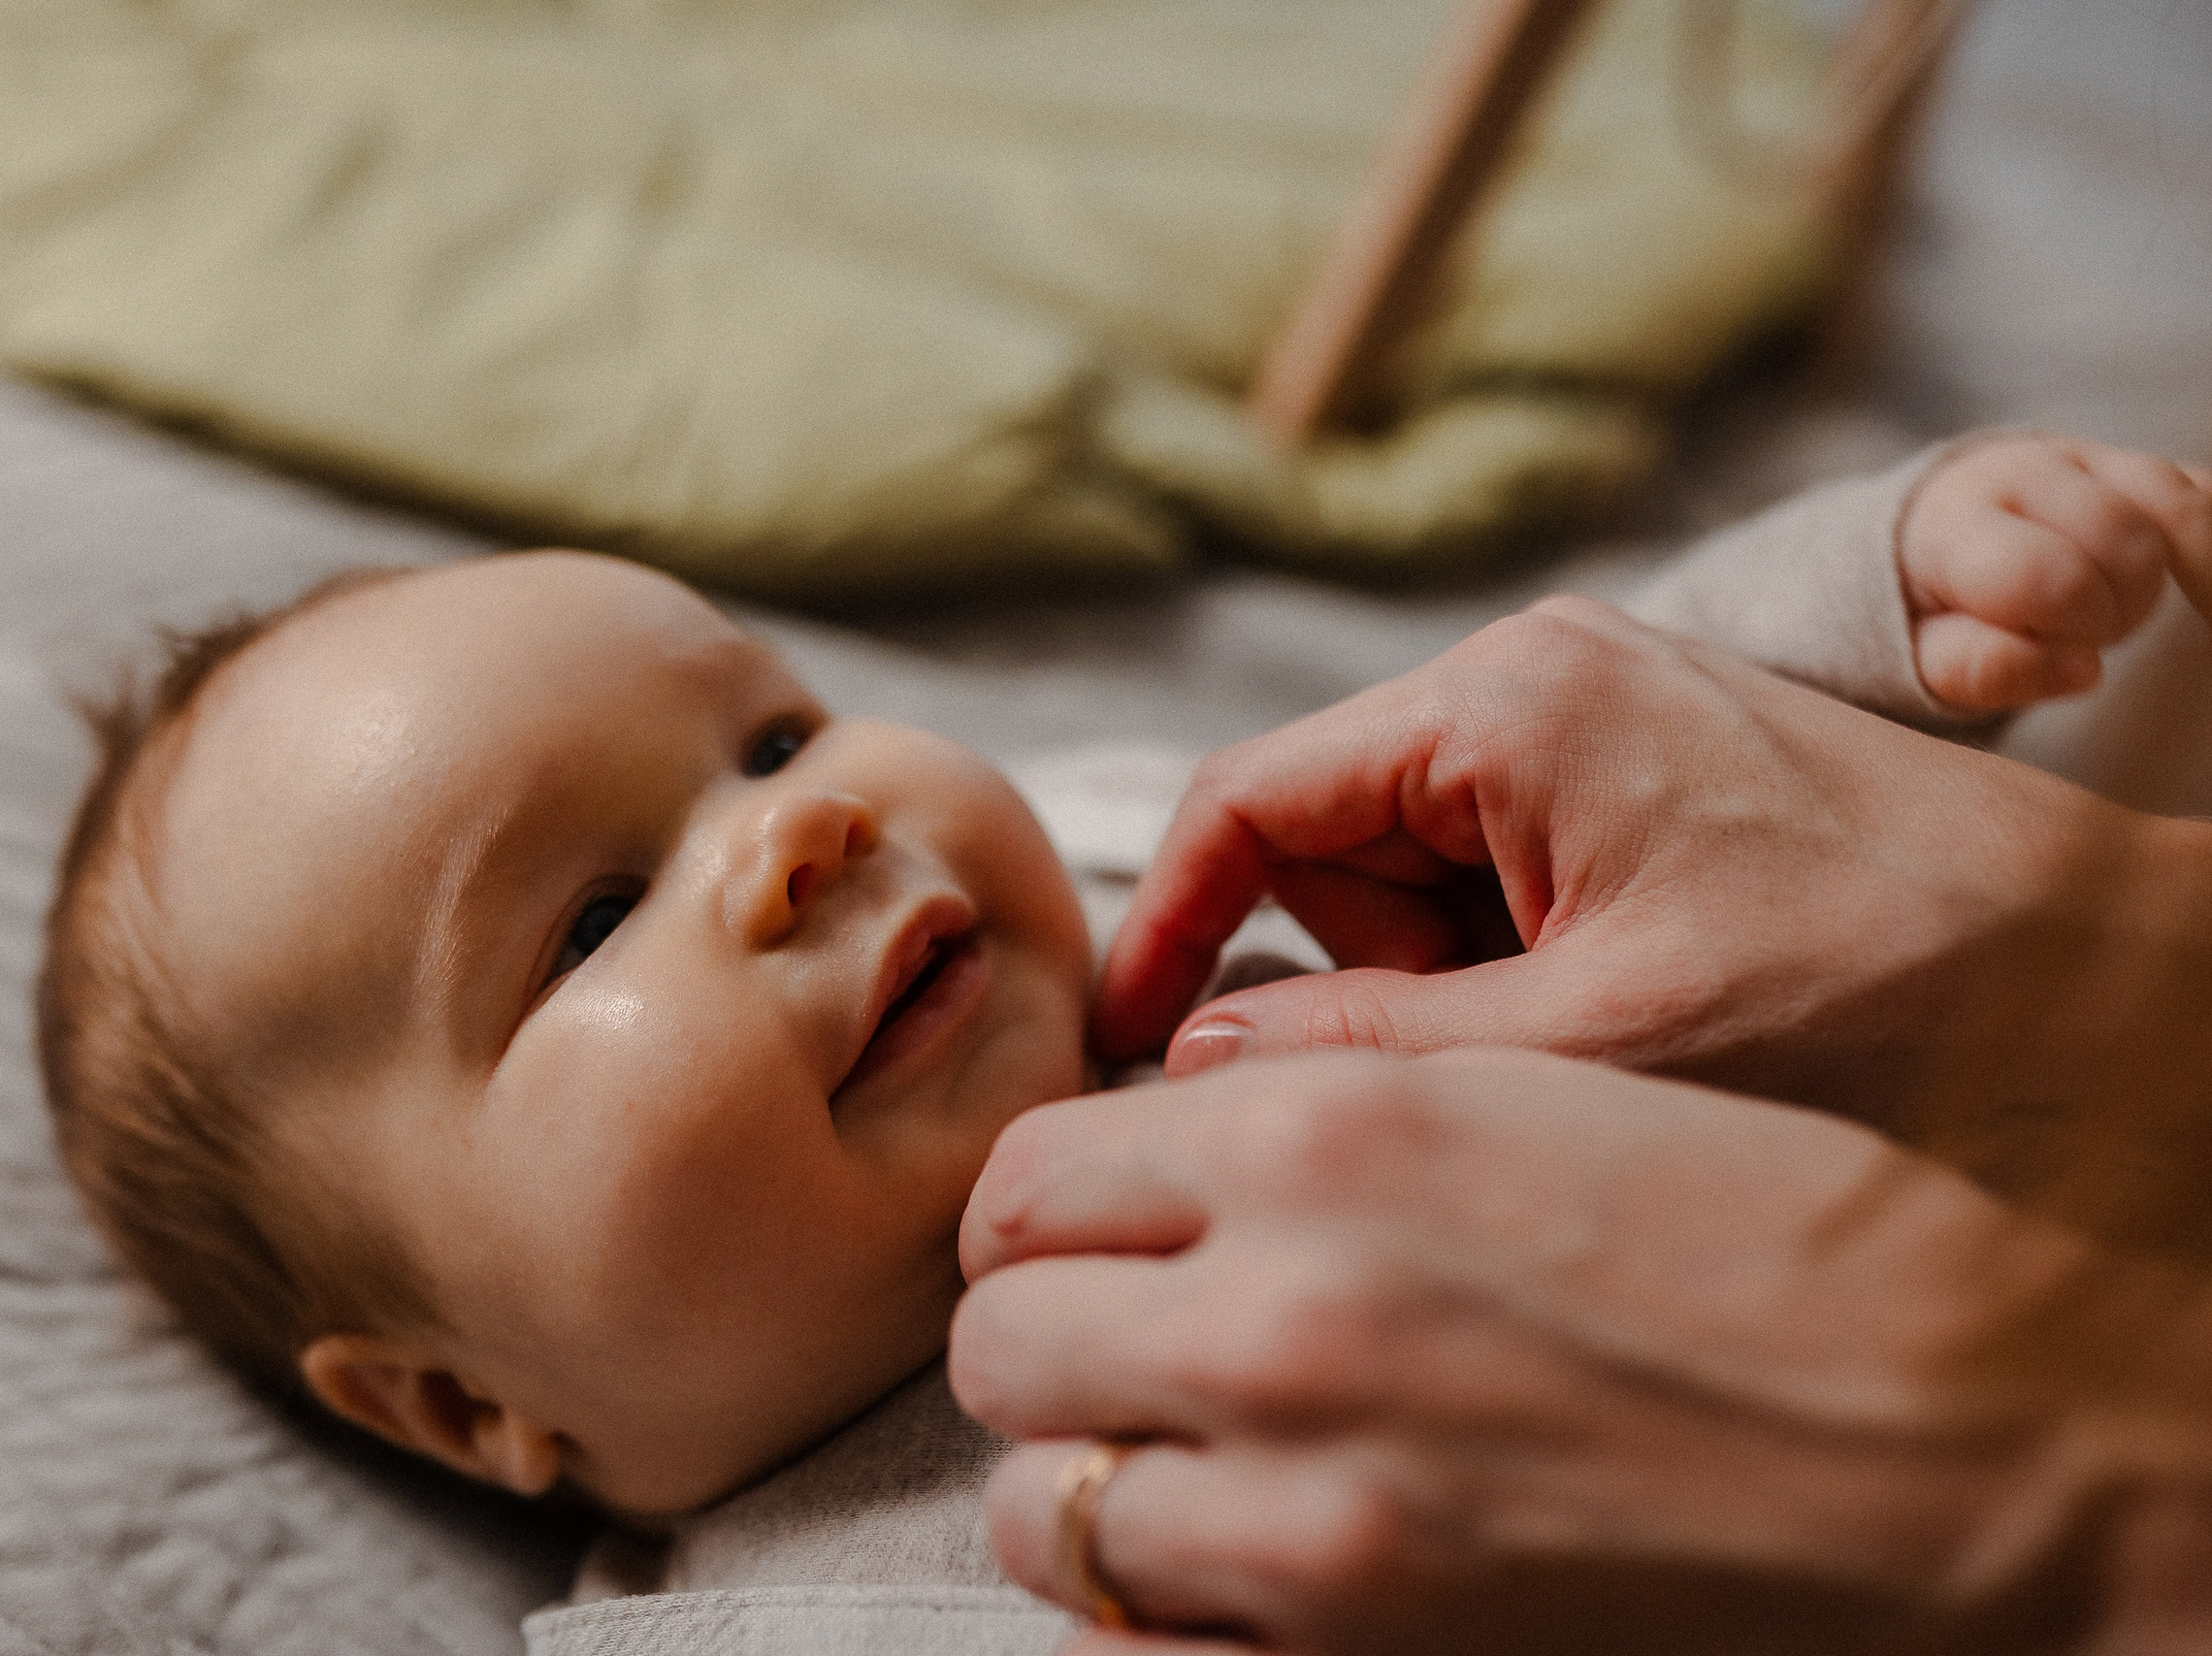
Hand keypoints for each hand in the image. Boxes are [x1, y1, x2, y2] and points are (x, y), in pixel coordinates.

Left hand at [952, 1050, 2211, 1653]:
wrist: (1980, 1437)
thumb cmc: (1784, 1250)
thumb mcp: (1517, 1104)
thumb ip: (1308, 1126)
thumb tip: (1153, 1162)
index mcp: (1322, 1144)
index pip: (1033, 1176)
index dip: (1048, 1211)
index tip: (1083, 1231)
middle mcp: (1282, 1322)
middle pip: (1003, 1341)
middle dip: (1047, 1339)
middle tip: (1117, 1347)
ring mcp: (1310, 1517)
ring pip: (1038, 1513)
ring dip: (1086, 1488)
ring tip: (1175, 1471)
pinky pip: (1139, 1653)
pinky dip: (1156, 1618)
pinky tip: (1233, 1575)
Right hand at [1091, 599, 2211, 1184]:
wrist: (2111, 980)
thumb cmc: (1883, 989)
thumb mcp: (1598, 1044)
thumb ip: (1374, 1055)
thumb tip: (1200, 1061)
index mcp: (1509, 701)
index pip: (1252, 797)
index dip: (1174, 925)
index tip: (1129, 1043)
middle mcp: (1538, 680)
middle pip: (1332, 841)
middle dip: (1356, 976)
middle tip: (1466, 1075)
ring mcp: (1594, 723)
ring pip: (1416, 872)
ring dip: (1443, 987)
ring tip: (1575, 1050)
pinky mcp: (1641, 775)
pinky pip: (1503, 876)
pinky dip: (1514, 971)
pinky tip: (1608, 1028)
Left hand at [1900, 436, 2211, 711]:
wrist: (1937, 537)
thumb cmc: (1937, 609)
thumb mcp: (1929, 652)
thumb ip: (1980, 668)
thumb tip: (2081, 672)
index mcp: (1956, 521)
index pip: (2043, 574)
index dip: (2066, 629)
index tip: (2057, 652)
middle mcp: (2025, 471)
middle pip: (2122, 541)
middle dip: (2114, 609)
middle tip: (2079, 633)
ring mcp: (2088, 457)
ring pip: (2178, 511)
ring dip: (2162, 580)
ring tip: (2116, 612)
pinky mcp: (2139, 465)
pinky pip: (2204, 494)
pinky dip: (2209, 552)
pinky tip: (2200, 595)